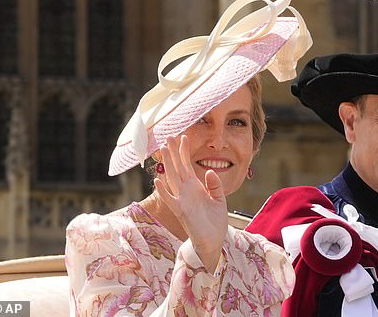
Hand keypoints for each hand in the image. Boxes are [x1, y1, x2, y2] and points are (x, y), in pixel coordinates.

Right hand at [153, 135, 227, 272]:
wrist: (213, 241)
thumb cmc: (214, 222)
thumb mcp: (219, 199)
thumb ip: (214, 185)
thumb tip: (208, 171)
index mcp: (195, 187)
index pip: (188, 165)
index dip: (185, 151)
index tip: (183, 136)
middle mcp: (186, 191)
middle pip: (177, 167)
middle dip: (173, 152)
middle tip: (168, 136)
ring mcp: (182, 200)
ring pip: (172, 178)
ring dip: (167, 164)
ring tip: (162, 149)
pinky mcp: (182, 211)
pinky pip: (170, 199)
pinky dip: (163, 191)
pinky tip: (157, 180)